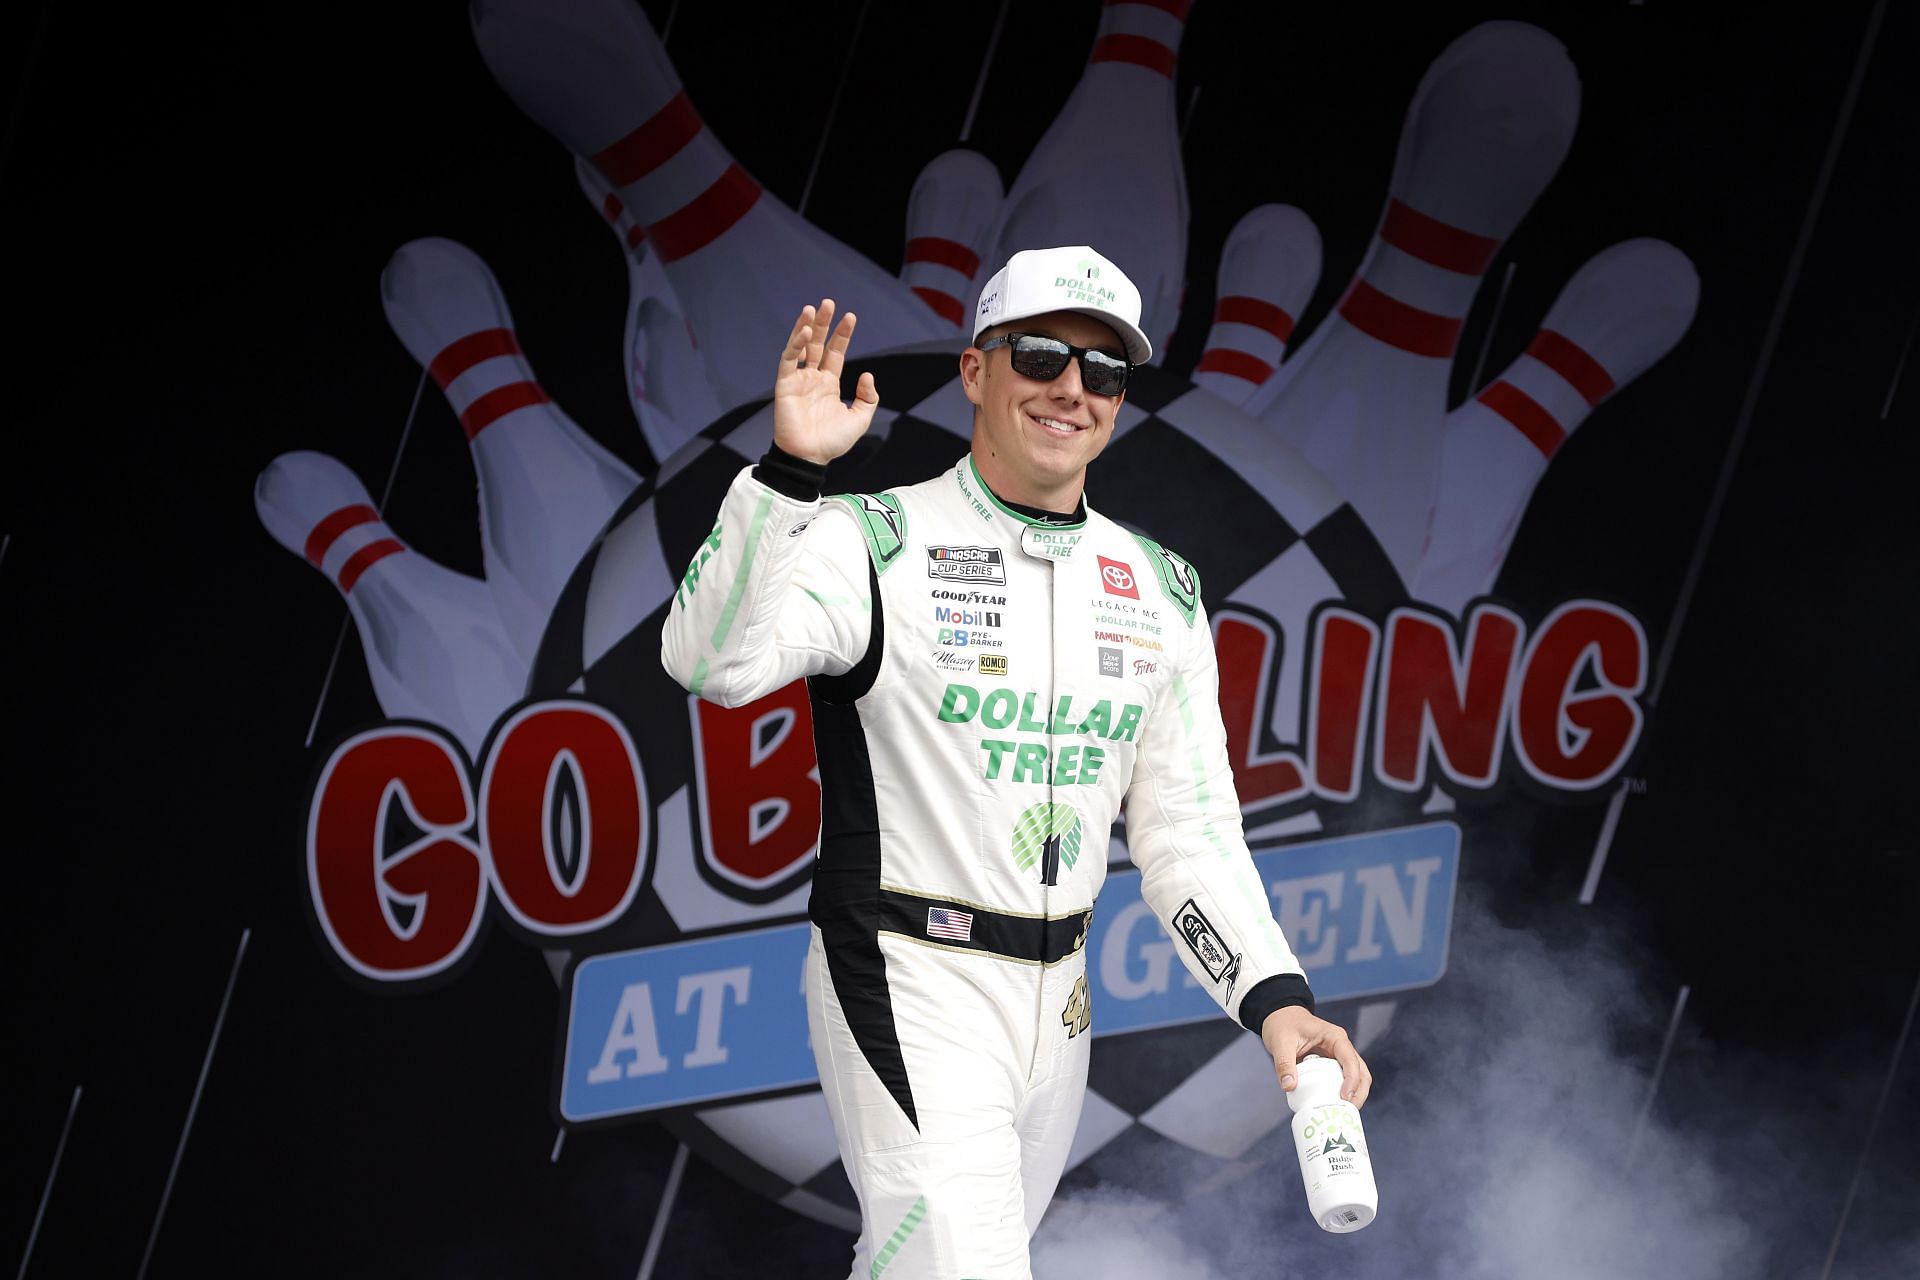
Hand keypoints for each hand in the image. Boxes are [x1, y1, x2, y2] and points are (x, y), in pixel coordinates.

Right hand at [771, 299, 879, 465]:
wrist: (810, 458)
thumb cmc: (832, 442)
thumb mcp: (859, 419)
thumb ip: (867, 397)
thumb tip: (867, 374)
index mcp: (829, 384)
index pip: (835, 352)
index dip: (842, 334)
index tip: (851, 316)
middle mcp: (813, 378)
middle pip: (818, 343)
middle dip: (823, 323)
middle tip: (828, 302)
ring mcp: (798, 380)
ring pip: (801, 347)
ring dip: (806, 327)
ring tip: (813, 308)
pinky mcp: (785, 385)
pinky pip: (788, 360)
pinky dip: (795, 344)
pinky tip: (804, 331)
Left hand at [1261, 1005, 1371, 1107]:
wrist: (1280, 1018)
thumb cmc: (1283, 1024)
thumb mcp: (1280, 1042)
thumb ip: (1284, 1063)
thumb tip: (1289, 1086)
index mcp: (1334, 1037)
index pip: (1350, 1060)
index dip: (1352, 1080)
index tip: (1345, 1097)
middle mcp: (1341, 1047)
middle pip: (1361, 1072)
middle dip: (1359, 1093)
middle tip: (1348, 1111)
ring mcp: (1338, 1057)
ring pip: (1357, 1078)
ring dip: (1354, 1095)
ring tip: (1343, 1112)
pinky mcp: (1331, 1066)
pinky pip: (1342, 1081)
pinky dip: (1342, 1094)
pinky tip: (1334, 1107)